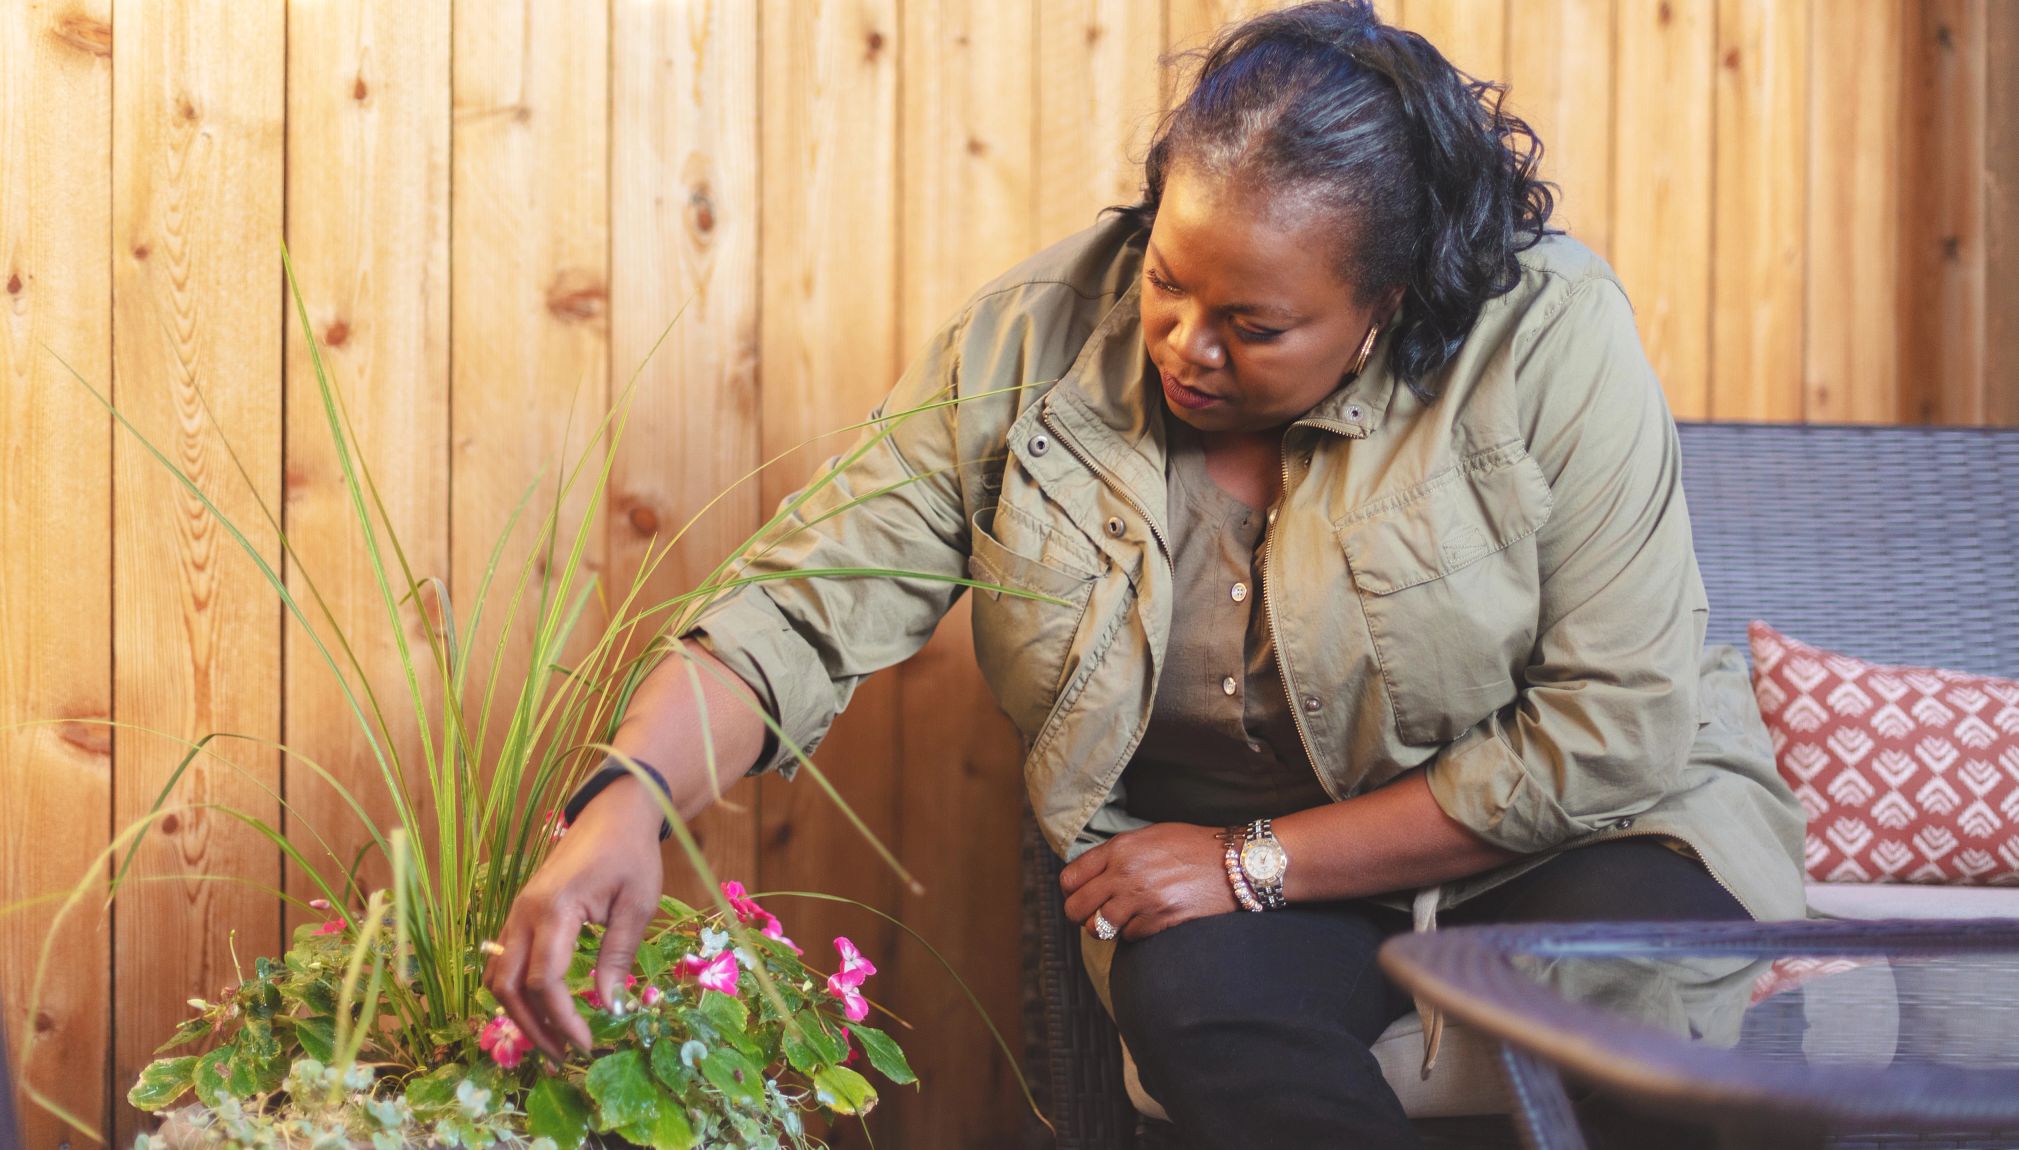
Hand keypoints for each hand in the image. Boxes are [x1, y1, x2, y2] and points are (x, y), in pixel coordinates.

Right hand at [483, 777, 665, 1063]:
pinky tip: (542, 1008)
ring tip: (553, 1039)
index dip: (563, 1019)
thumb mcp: (637, 904)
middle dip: (533, 1027)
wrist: (613, 813)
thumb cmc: (631, 854)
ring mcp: (516, 913)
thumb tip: (609, 1007)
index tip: (588, 1044)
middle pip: (507, 986)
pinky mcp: (519, 914)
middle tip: (565, 1055)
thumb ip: (618, 955)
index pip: (543, 981)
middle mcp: (523, 913)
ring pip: (497, 976)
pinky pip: (503, 961)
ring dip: (519, 1013)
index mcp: (553, 909)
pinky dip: (515, 991)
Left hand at [1058, 822, 1236, 941]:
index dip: (1071, 890)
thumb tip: (1091, 873)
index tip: (1081, 894)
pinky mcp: (1159, 920)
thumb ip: (1117, 853)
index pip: (1070, 878)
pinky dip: (1132, 933)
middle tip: (1094, 914)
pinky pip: (1127, 937)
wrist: (1233, 863)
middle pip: (1075, 908)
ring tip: (1118, 921)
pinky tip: (1146, 920)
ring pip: (1097, 928)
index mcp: (1119, 848)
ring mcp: (1142, 899)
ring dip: (1105, 928)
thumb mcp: (1149, 836)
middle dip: (1081, 915)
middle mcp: (1125, 873)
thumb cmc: (1192, 846)